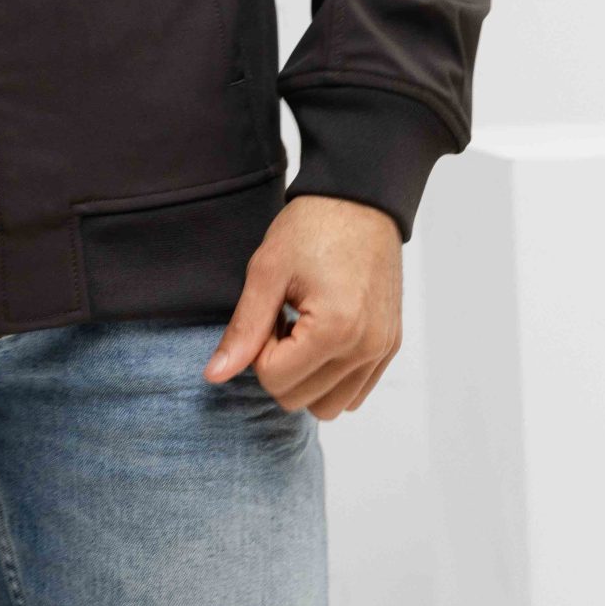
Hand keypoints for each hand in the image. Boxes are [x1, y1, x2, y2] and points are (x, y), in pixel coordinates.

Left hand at [203, 195, 401, 418]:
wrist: (359, 199)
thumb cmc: (311, 227)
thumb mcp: (266, 272)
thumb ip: (243, 329)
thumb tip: (215, 376)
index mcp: (336, 330)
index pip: (274, 379)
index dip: (258, 348)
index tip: (269, 310)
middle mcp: (366, 348)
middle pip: (298, 399)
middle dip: (279, 365)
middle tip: (282, 318)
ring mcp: (382, 350)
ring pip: (328, 406)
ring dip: (305, 377)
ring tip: (301, 329)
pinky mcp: (390, 346)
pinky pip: (354, 392)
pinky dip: (330, 377)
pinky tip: (321, 336)